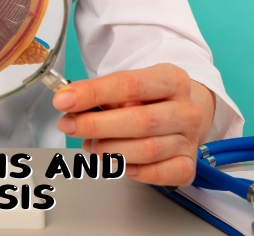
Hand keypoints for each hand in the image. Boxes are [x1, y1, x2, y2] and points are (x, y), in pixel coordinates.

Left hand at [52, 64, 214, 186]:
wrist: (178, 113)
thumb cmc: (146, 99)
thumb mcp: (126, 85)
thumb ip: (100, 93)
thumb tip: (68, 102)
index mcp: (171, 79)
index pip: (129, 84)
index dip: (93, 93)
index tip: (64, 100)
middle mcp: (186, 109)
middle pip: (140, 121)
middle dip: (96, 125)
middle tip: (69, 126)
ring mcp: (189, 139)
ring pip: (147, 150)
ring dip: (109, 150)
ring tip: (91, 144)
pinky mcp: (187, 165)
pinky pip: (158, 173)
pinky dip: (133, 170)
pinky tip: (115, 161)